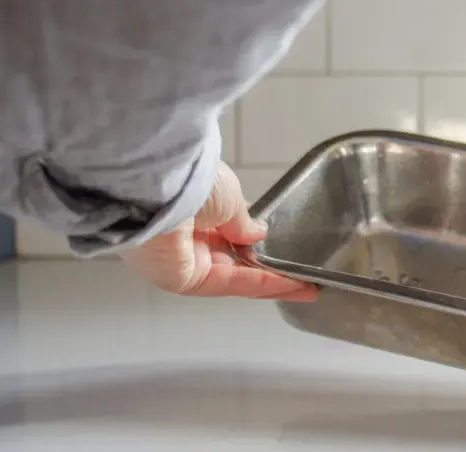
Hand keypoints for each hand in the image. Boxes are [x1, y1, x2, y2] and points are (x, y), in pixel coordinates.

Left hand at [119, 161, 317, 300]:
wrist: (159, 188)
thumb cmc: (192, 181)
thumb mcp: (229, 197)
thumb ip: (243, 221)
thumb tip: (258, 233)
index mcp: (194, 210)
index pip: (230, 231)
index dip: (258, 241)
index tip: (285, 247)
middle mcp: (185, 237)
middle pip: (233, 259)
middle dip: (269, 267)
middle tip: (303, 275)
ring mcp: (183, 260)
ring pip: (235, 276)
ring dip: (271, 280)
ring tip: (306, 284)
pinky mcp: (182, 280)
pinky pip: (229, 284)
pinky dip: (261, 284)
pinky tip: (291, 285)